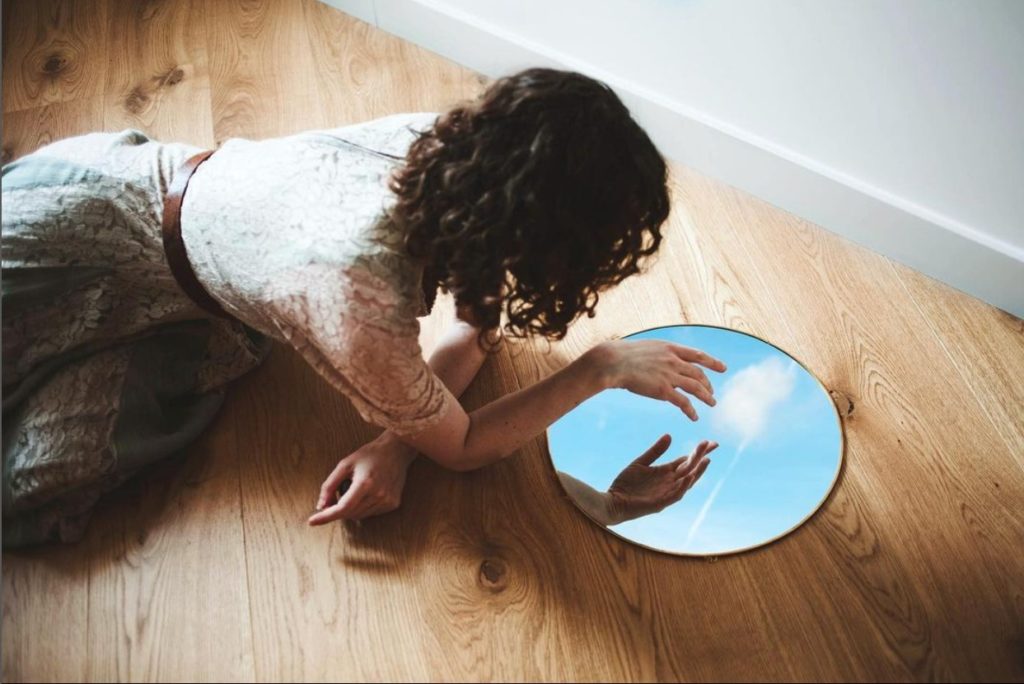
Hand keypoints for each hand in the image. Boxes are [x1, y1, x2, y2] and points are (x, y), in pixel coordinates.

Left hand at [307, 433, 416, 525]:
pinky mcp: (393, 504)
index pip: (343, 507)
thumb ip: (330, 485)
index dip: (326, 516)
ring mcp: (387, 501)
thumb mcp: (345, 464)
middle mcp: (378, 494)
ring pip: (359, 516)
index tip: (312, 521)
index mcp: (365, 483)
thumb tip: (320, 506)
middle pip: (349, 513)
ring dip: (351, 509)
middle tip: (337, 493)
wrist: (397, 450)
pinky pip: (371, 513)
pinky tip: (367, 493)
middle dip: (338, 508)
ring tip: (356, 489)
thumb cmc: (369, 455)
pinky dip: (363, 507)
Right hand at [589, 339, 726, 420]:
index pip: (698, 355)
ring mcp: (670, 375)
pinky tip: (694, 417)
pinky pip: (683, 402)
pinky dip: (691, 410)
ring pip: (696, 388)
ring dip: (706, 397)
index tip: (723, 368)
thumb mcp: (647, 347)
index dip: (712, 362)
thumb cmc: (623, 355)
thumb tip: (662, 359)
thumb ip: (659, 354)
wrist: (613, 362)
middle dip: (707, 384)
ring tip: (712, 404)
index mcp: (670, 348)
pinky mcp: (663, 390)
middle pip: (699, 374)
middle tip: (711, 393)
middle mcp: (674, 361)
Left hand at [606, 434, 716, 523]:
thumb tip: (669, 435)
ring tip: (706, 460)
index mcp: (665, 473)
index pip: (686, 461)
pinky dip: (683, 486)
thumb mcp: (641, 463)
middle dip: (700, 457)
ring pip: (686, 482)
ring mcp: (666, 493)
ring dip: (697, 472)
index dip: (698, 452)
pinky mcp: (660, 503)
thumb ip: (655, 451)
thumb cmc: (626, 484)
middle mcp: (669, 483)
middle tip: (711, 444)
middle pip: (689, 468)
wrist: (612, 501)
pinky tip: (688, 477)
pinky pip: (675, 495)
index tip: (710, 442)